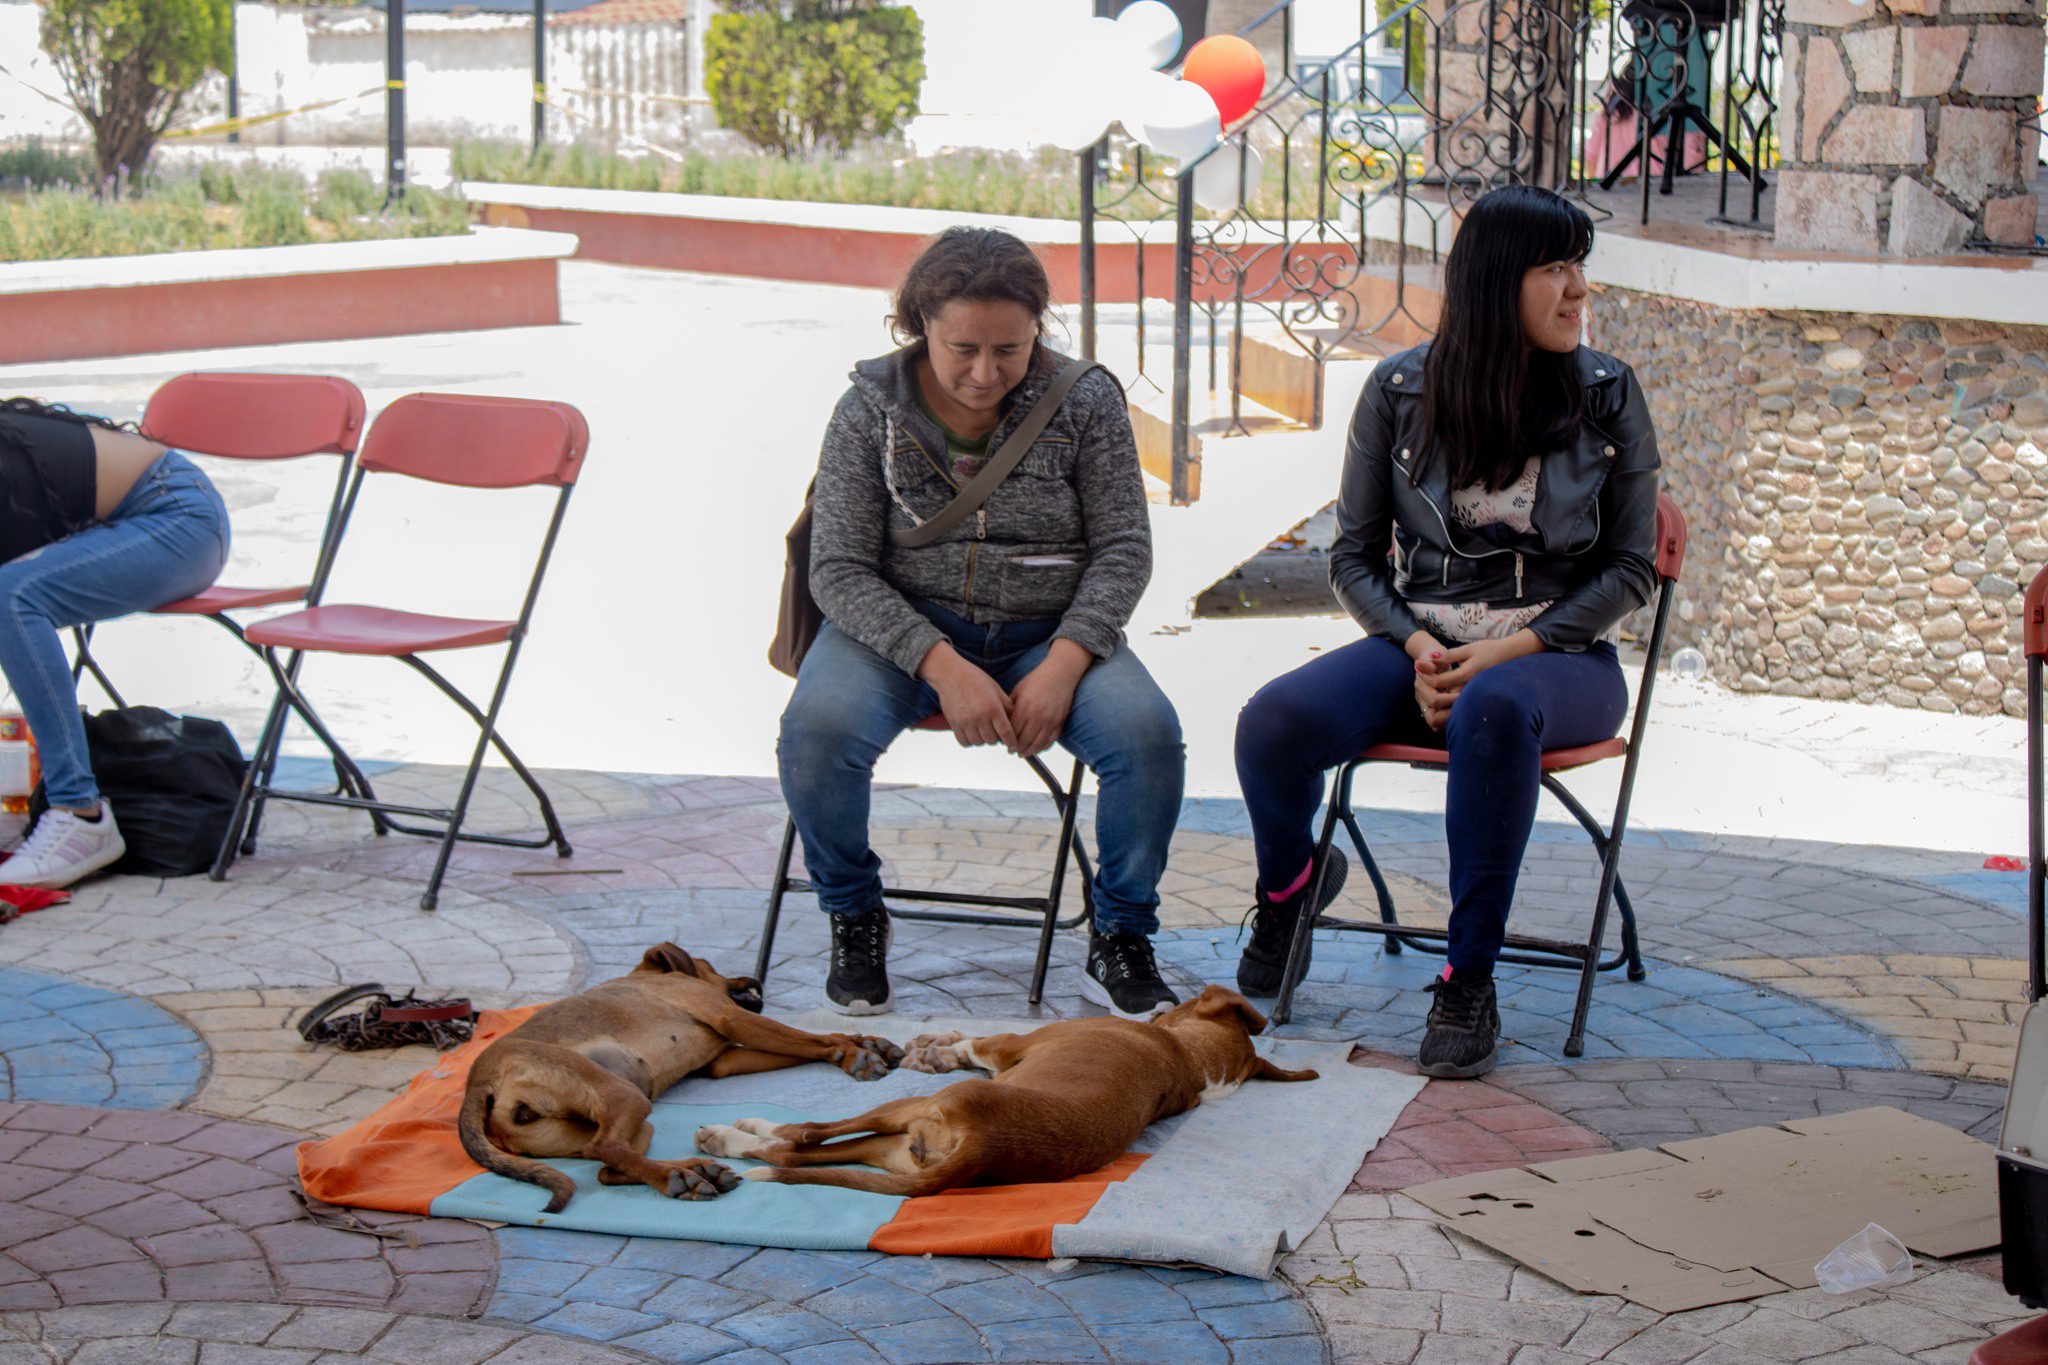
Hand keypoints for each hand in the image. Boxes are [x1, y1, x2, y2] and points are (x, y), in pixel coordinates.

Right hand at [918, 644, 1016, 749]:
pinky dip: (970, 741)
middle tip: (996, 733)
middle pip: (992, 740)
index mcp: (993, 708)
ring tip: (984, 732)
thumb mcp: (995, 689)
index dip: (1011, 742)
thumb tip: (1015, 720)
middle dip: (997, 739)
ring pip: (979, 743)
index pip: (1006, 733)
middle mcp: (980, 717)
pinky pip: (964, 742)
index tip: (1013, 745)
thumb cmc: (975, 679)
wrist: (950, 674)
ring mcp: (966, 722)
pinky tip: (973, 733)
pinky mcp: (954, 724)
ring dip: (983, 740)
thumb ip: (1006, 705)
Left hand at [1008, 640, 1091, 757]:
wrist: (1060, 673)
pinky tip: (1035, 748)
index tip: (1002, 742)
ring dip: (1028, 751)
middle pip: (1023, 741)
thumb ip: (1011, 707)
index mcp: (1024, 708)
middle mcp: (1037, 717)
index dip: (1006, 739)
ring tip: (1021, 753)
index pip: (1012, 731)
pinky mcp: (1059, 722)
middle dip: (1015, 748)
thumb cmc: (1037, 679)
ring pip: (1037, 745)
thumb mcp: (1019, 690)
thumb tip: (1002, 721)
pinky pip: (1049, 741)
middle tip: (1010, 750)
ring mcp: (1050, 721)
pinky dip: (1041, 747)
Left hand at [1410, 630, 1543, 730]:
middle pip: (1442, 696)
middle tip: (1418, 677)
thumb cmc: (1488, 650)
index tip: (1417, 666)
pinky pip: (1455, 702)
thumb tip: (1431, 658)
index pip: (1440, 681)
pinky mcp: (1473, 697)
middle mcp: (1470, 688)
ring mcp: (1472, 695)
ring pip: (1448, 702)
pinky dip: (1444, 697)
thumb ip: (1450, 655)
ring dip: (1434, 694)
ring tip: (1425, 682)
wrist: (1509, 658)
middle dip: (1427, 688)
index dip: (1426, 675)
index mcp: (1467, 674)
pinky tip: (1439, 688)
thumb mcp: (1469, 649)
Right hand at [1413, 652, 1458, 732]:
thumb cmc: (1437, 656)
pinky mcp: (1431, 709)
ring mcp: (1425, 705)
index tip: (1463, 694)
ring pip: (1435, 723)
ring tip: (1462, 712)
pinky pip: (1438, 723)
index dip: (1450, 699)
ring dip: (1448, 720)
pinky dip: (1447, 721)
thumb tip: (1419, 664)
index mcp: (1421, 686)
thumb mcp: (1434, 654)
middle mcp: (1421, 698)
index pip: (1435, 700)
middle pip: (1433, 718)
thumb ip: (1430, 661)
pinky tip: (1457, 714)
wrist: (1432, 659)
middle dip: (1451, 713)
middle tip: (1465, 706)